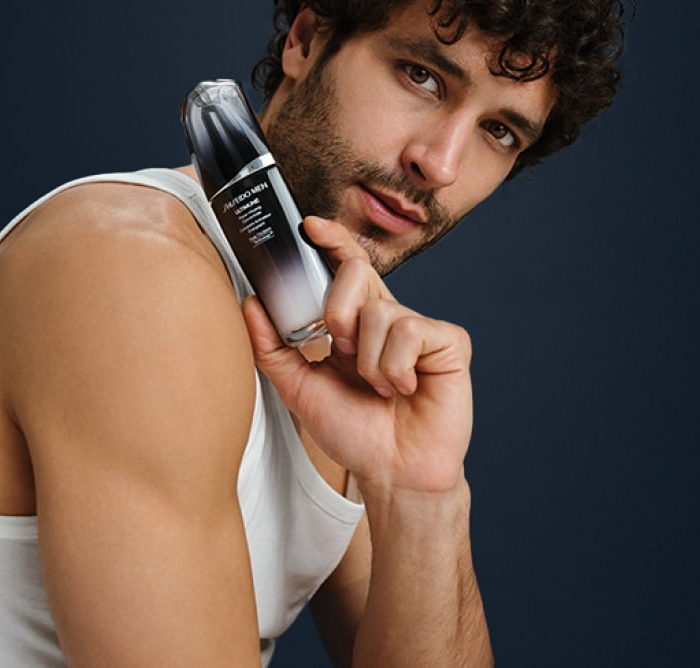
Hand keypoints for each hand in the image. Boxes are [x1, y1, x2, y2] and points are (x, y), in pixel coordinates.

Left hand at [242, 217, 473, 493]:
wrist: (390, 472)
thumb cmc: (353, 432)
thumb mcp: (300, 388)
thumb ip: (273, 347)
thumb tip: (251, 303)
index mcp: (355, 321)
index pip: (344, 268)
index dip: (332, 241)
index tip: (309, 227)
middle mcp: (387, 317)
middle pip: (356, 273)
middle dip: (336, 309)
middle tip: (340, 350)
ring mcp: (420, 328)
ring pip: (380, 311)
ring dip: (368, 360)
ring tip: (379, 387)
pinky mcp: (449, 343)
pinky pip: (410, 332)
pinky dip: (395, 366)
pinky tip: (403, 388)